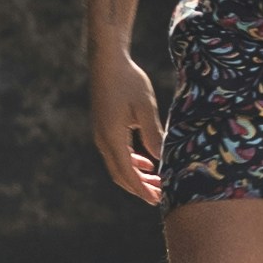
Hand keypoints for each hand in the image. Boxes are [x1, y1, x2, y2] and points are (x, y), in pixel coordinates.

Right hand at [91, 52, 164, 202]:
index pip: (126, 173)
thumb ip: (153, 135)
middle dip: (139, 188)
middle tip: (159, 197)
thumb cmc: (128, 81)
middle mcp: (103, 140)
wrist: (107, 62)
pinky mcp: (104, 127)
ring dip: (136, 175)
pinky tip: (146, 162)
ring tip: (156, 181)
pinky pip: (116, 153)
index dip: (142, 189)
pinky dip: (131, 162)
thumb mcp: (145, 108)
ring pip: (118, 164)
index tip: (157, 200)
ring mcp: (101, 134)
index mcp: (112, 137)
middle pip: (120, 174)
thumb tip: (161, 160)